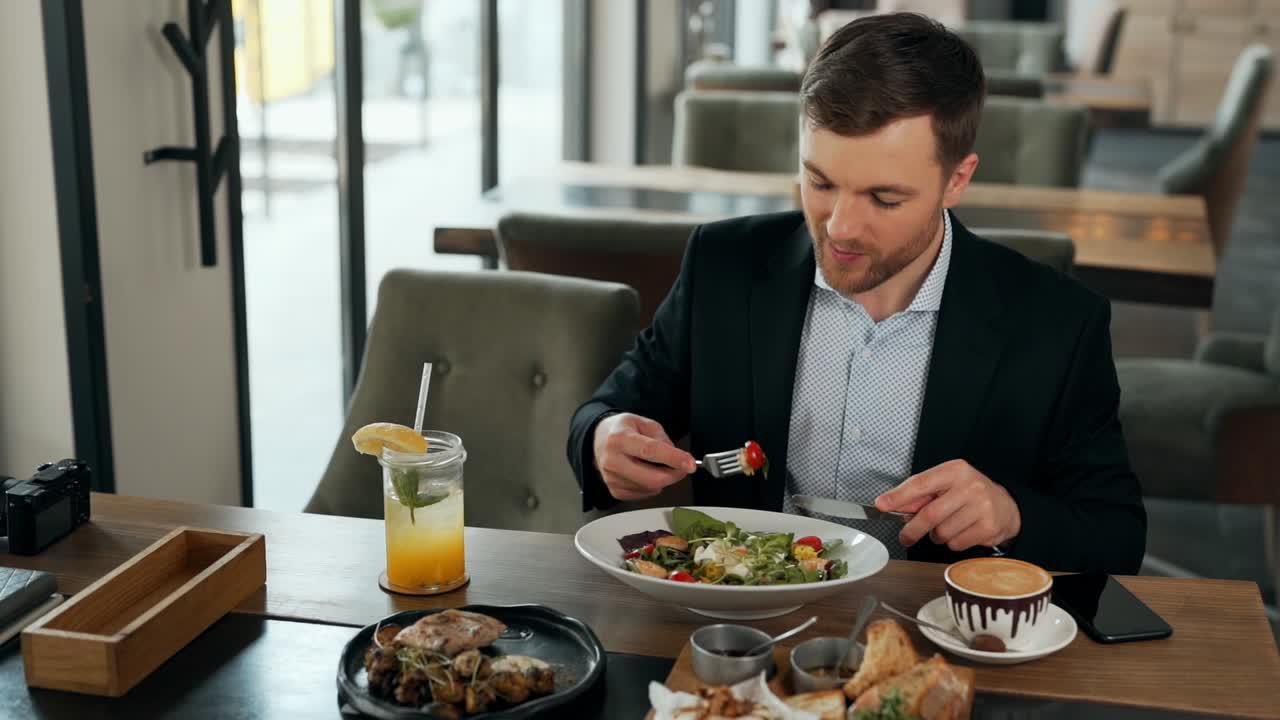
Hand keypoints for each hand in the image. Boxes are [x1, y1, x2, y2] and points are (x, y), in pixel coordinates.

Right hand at [593, 413, 695, 500]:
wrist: (599, 439)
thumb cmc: (623, 430)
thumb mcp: (644, 423)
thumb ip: (663, 439)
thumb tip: (678, 458)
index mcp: (620, 439)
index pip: (650, 451)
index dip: (674, 459)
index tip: (690, 464)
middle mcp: (612, 461)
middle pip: (652, 478)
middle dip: (674, 475)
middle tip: (683, 466)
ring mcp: (612, 479)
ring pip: (650, 488)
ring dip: (663, 479)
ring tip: (657, 465)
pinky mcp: (614, 491)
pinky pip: (644, 494)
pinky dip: (652, 486)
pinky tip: (646, 473)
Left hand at [874, 459, 1020, 551]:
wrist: (1006, 506)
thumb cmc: (968, 494)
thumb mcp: (946, 485)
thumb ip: (920, 494)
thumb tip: (890, 503)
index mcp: (955, 470)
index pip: (920, 483)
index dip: (899, 496)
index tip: (881, 504)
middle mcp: (970, 486)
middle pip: (930, 514)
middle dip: (912, 529)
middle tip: (905, 537)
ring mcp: (982, 507)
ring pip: (942, 533)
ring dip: (937, 536)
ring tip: (946, 527)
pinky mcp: (988, 527)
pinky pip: (956, 544)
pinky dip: (952, 543)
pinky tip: (961, 532)